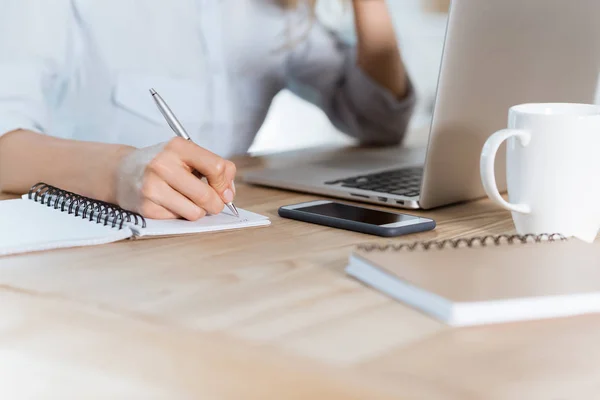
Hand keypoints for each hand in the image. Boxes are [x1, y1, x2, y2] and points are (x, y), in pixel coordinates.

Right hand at [115, 137, 236, 219]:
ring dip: (198, 210)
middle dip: (215, 204)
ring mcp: (152, 187)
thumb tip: (228, 195)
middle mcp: (162, 165)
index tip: (224, 191)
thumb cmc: (162, 164)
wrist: (122, 172)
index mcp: (178, 147)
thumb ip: (214, 169)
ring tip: (187, 200)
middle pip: (206, 195)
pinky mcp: (146, 208)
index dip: (225, 184)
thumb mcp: (186, 155)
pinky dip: (180, 214)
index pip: (217, 168)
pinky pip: (179, 219)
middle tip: (212, 202)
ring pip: (195, 212)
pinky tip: (170, 203)